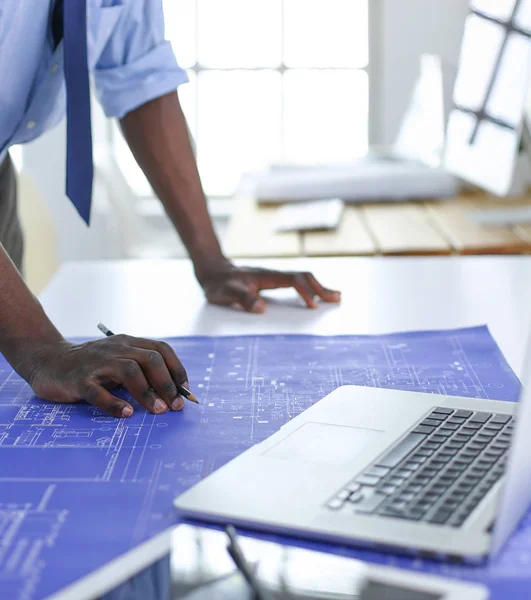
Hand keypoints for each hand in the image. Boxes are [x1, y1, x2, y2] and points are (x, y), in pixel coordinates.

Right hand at [28, 336, 188, 417]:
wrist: (49, 361)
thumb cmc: (93, 366)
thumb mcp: (119, 361)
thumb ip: (142, 372)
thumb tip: (172, 394)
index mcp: (128, 343)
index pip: (161, 350)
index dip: (177, 370)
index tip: (185, 392)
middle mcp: (115, 349)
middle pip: (149, 359)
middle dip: (167, 383)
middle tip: (175, 406)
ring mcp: (97, 363)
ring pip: (128, 371)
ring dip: (147, 392)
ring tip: (158, 410)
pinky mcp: (79, 380)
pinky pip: (98, 391)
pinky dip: (114, 403)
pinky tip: (127, 413)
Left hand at [196, 260, 340, 312]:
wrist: (212, 271)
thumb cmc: (218, 283)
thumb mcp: (226, 293)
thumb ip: (242, 298)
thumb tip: (261, 308)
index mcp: (267, 276)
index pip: (294, 280)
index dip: (306, 292)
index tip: (314, 307)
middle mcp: (274, 274)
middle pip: (304, 276)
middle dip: (321, 288)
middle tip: (338, 300)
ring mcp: (274, 276)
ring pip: (302, 278)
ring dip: (319, 287)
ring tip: (335, 297)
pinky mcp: (272, 281)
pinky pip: (296, 282)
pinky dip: (310, 288)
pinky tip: (314, 295)